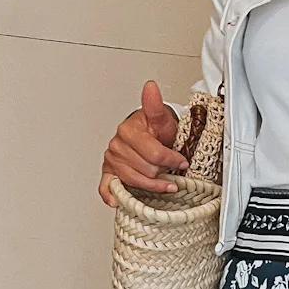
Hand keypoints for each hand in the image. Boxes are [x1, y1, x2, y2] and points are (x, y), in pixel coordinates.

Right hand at [99, 80, 186, 205]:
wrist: (150, 137)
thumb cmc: (156, 131)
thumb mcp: (161, 118)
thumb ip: (155, 105)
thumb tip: (150, 87)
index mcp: (128, 131)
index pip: (154, 154)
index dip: (172, 160)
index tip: (181, 162)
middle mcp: (117, 145)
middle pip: (146, 170)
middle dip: (162, 172)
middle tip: (170, 170)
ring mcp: (112, 160)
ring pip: (134, 181)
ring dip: (152, 185)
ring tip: (163, 183)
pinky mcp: (109, 173)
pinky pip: (106, 187)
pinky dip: (111, 195)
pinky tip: (116, 201)